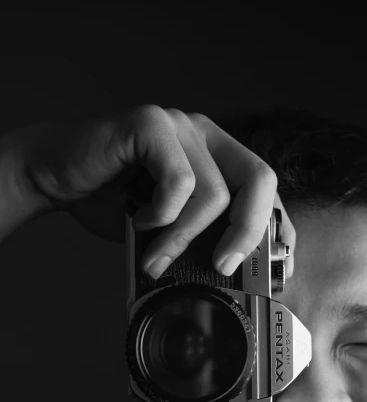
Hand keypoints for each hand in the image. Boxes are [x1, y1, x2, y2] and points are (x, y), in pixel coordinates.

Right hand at [5, 106, 294, 278]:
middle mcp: (205, 134)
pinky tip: (138, 220)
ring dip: (183, 237)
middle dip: (247, 233)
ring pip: (213, 192)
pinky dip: (160, 215)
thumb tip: (232, 276)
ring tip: (156, 255)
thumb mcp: (167, 229)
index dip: (278, 228)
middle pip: (259, 180)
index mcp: (217, 156)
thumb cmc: (111, 201)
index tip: (278, 268)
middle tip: (223, 267)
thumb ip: (199, 238)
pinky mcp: (152, 125)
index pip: (266, 189)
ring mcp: (180, 125)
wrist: (54, 177)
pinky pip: (178, 181)